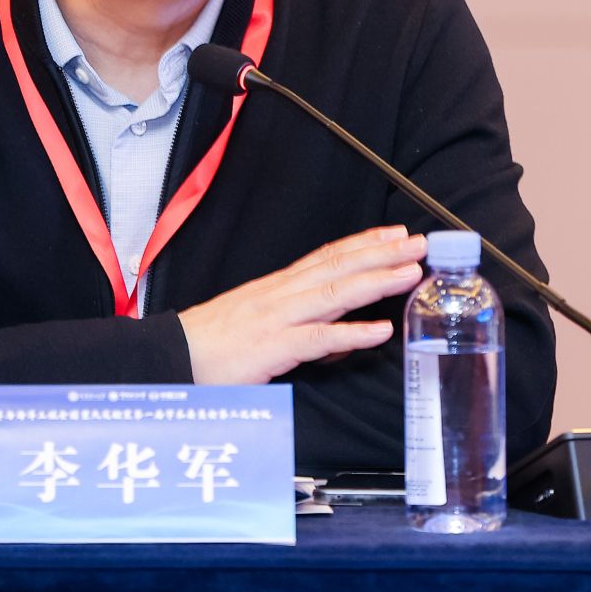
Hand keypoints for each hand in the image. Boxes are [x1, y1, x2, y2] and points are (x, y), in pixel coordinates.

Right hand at [176, 225, 427, 384]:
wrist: (170, 358)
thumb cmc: (211, 345)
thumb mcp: (257, 324)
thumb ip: (297, 325)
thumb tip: (338, 335)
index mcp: (277, 287)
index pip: (327, 256)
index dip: (363, 243)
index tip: (395, 234)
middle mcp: (281, 294)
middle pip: (339, 266)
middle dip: (382, 253)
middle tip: (420, 242)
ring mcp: (278, 318)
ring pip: (336, 293)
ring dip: (377, 281)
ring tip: (411, 273)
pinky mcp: (273, 347)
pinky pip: (319, 338)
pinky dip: (352, 333)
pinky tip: (381, 330)